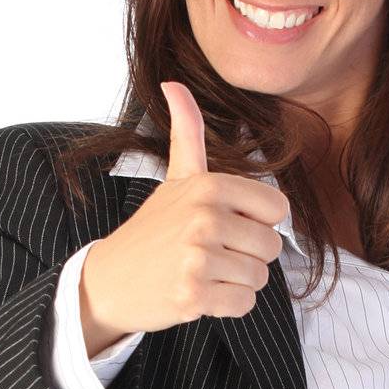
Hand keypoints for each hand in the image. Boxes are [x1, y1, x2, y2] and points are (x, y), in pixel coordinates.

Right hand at [78, 81, 289, 354]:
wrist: (109, 280)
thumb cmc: (153, 228)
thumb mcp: (176, 177)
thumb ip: (187, 132)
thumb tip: (174, 83)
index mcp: (209, 186)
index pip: (279, 210)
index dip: (258, 222)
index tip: (228, 224)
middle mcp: (204, 218)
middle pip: (271, 246)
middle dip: (247, 255)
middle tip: (210, 252)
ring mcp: (197, 258)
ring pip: (259, 276)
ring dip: (237, 281)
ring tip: (203, 271)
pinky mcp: (193, 294)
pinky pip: (243, 304)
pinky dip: (227, 305)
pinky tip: (199, 292)